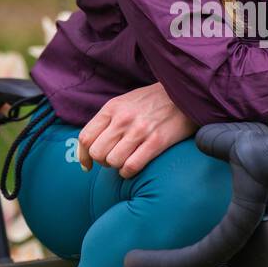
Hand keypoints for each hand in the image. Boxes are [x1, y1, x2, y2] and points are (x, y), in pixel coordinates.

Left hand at [77, 81, 196, 177]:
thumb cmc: (153, 101)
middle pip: (97, 152)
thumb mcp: (125, 102)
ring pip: (113, 161)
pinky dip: (128, 172)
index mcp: (112, 108)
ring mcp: (140, 130)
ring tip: (125, 161)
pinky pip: (131, 166)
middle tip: (113, 159)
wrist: (184, 94)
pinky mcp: (157, 141)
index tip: (88, 164)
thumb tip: (88, 145)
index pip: (86, 137)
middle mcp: (123, 119)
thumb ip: (107, 120)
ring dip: (117, 167)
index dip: (84, 155)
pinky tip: (133, 168)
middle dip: (102, 161)